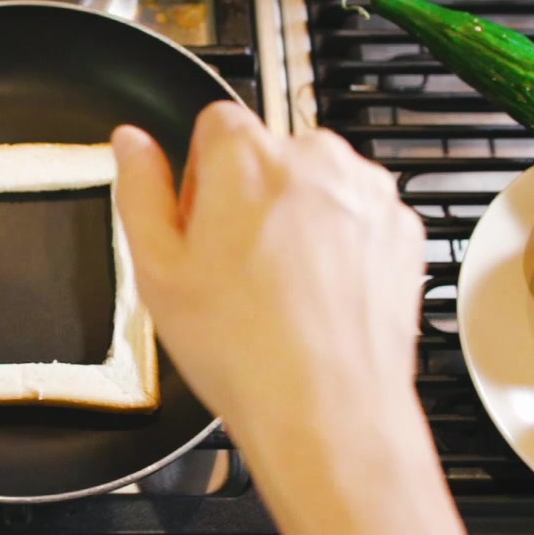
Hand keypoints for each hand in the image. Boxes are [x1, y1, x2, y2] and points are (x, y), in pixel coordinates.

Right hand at [112, 103, 427, 458]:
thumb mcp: (157, 272)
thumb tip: (132, 143)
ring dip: (299, 218)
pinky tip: (318, 298)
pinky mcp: (402, 228)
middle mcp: (315, 159)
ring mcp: (366, 193)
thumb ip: (140, 190)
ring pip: (317, 184)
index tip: (200, 224)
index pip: (213, 123)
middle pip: (269, 153)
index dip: (199, 177)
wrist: (329, 411)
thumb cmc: (244, 351)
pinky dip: (342, 245)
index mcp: (246, 157)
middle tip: (235, 268)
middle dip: (250, 196)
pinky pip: (359, 217)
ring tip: (279, 291)